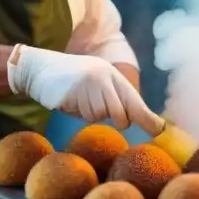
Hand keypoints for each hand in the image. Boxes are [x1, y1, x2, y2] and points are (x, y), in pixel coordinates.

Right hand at [8, 45, 163, 134]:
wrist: (39, 67)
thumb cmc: (72, 81)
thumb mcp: (96, 83)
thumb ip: (115, 98)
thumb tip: (135, 120)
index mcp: (112, 74)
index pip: (134, 100)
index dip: (148, 118)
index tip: (160, 131)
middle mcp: (104, 76)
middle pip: (120, 114)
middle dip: (113, 119)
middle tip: (95, 105)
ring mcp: (89, 83)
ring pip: (100, 116)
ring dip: (89, 113)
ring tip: (78, 98)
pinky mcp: (73, 91)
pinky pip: (83, 114)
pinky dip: (76, 111)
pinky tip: (68, 98)